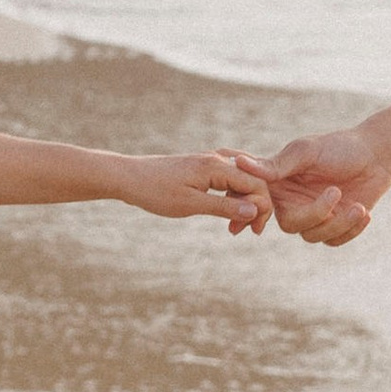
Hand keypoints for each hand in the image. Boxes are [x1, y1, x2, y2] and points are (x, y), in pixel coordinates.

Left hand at [120, 150, 274, 232]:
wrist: (128, 177)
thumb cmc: (156, 191)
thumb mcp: (191, 204)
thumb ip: (224, 207)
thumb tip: (254, 211)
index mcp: (216, 166)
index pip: (256, 184)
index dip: (262, 208)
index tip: (255, 231)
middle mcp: (216, 159)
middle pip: (252, 181)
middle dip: (255, 206)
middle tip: (247, 232)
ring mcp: (208, 162)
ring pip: (240, 181)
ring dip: (243, 203)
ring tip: (235, 227)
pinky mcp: (200, 167)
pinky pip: (227, 180)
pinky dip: (231, 196)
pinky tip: (226, 212)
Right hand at [262, 126, 390, 246]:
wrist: (377, 154)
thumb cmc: (339, 146)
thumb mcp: (307, 152)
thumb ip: (277, 164)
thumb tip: (240, 164)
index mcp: (279, 183)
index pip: (258, 202)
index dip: (257, 212)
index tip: (266, 218)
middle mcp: (293, 202)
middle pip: (289, 225)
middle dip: (315, 215)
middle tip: (336, 192)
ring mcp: (315, 216)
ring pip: (314, 236)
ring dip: (339, 223)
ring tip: (358, 206)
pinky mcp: (335, 225)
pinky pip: (334, 241)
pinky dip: (351, 230)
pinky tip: (363, 211)